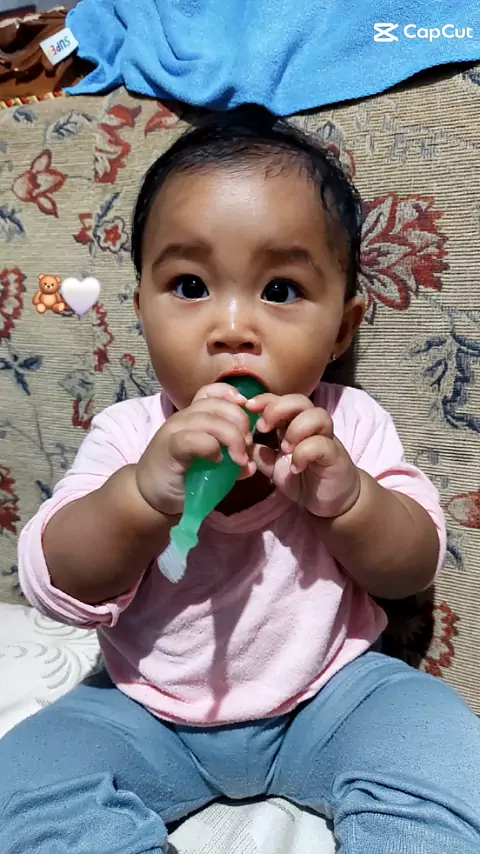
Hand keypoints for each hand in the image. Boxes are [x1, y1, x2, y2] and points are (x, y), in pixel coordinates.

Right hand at [135, 383, 252, 515]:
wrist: (148, 495)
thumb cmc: (182, 478)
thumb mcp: (212, 465)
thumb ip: (231, 460)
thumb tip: (252, 464)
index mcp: (194, 416)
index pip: (213, 391)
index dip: (232, 396)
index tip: (248, 412)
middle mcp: (184, 418)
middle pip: (218, 405)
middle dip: (241, 422)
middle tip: (247, 446)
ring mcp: (175, 430)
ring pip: (210, 420)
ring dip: (232, 437)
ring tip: (238, 458)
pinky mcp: (170, 448)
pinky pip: (196, 439)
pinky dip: (212, 448)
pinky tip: (217, 461)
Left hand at [246, 393, 360, 517]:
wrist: (332, 500)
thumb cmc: (304, 478)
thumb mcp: (275, 468)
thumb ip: (260, 456)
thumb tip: (241, 445)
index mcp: (294, 425)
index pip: (281, 401)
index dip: (265, 399)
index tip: (248, 407)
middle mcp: (312, 426)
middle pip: (300, 400)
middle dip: (278, 408)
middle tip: (263, 428)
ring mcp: (326, 439)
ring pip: (316, 416)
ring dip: (295, 429)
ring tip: (284, 449)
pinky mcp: (335, 455)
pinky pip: (321, 444)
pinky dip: (304, 453)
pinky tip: (296, 467)